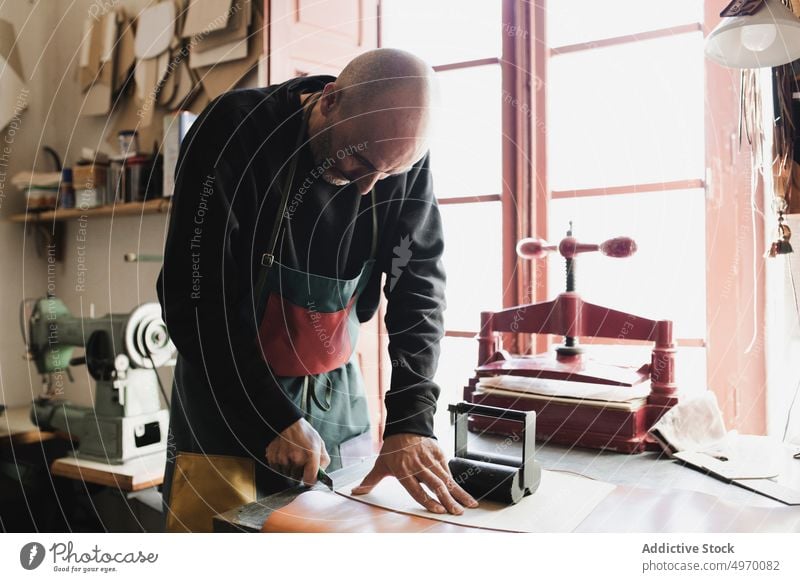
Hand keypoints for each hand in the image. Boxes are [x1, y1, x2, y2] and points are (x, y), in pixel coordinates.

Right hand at [266, 418, 329, 485]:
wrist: (287, 423)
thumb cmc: (304, 433)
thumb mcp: (319, 444)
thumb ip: (323, 461)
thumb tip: (322, 474)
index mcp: (310, 455)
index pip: (309, 481)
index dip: (310, 480)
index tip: (309, 477)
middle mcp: (296, 459)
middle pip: (297, 478)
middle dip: (300, 472)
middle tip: (300, 460)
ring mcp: (283, 460)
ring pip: (287, 475)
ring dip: (290, 469)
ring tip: (292, 456)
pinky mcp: (273, 459)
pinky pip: (278, 470)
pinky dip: (281, 465)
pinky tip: (284, 455)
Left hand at [351, 433, 477, 514]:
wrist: (405, 425)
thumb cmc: (392, 448)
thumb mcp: (380, 465)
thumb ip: (370, 481)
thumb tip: (355, 491)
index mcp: (403, 471)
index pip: (417, 490)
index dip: (428, 501)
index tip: (439, 510)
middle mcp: (418, 466)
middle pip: (435, 485)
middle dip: (448, 500)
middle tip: (457, 512)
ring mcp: (430, 460)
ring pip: (446, 479)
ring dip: (458, 492)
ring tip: (469, 504)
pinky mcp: (439, 453)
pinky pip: (448, 470)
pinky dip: (456, 481)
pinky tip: (463, 492)